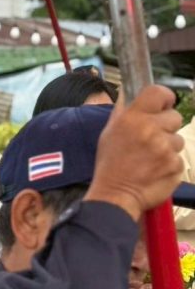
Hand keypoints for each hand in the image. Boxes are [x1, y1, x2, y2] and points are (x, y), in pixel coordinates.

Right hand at [86, 86, 183, 220]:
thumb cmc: (110, 163)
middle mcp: (150, 130)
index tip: (162, 105)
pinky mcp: (176, 165)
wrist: (116, 195)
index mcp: (132, 118)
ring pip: (178, 139)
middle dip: (166, 126)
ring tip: (151, 158)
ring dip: (168, 146)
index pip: (159, 92)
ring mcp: (165, 148)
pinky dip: (170, 163)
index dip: (164, 97)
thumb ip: (122, 112)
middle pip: (175, 116)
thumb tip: (129, 93)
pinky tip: (156, 169)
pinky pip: (178, 157)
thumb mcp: (108, 133)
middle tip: (152, 139)